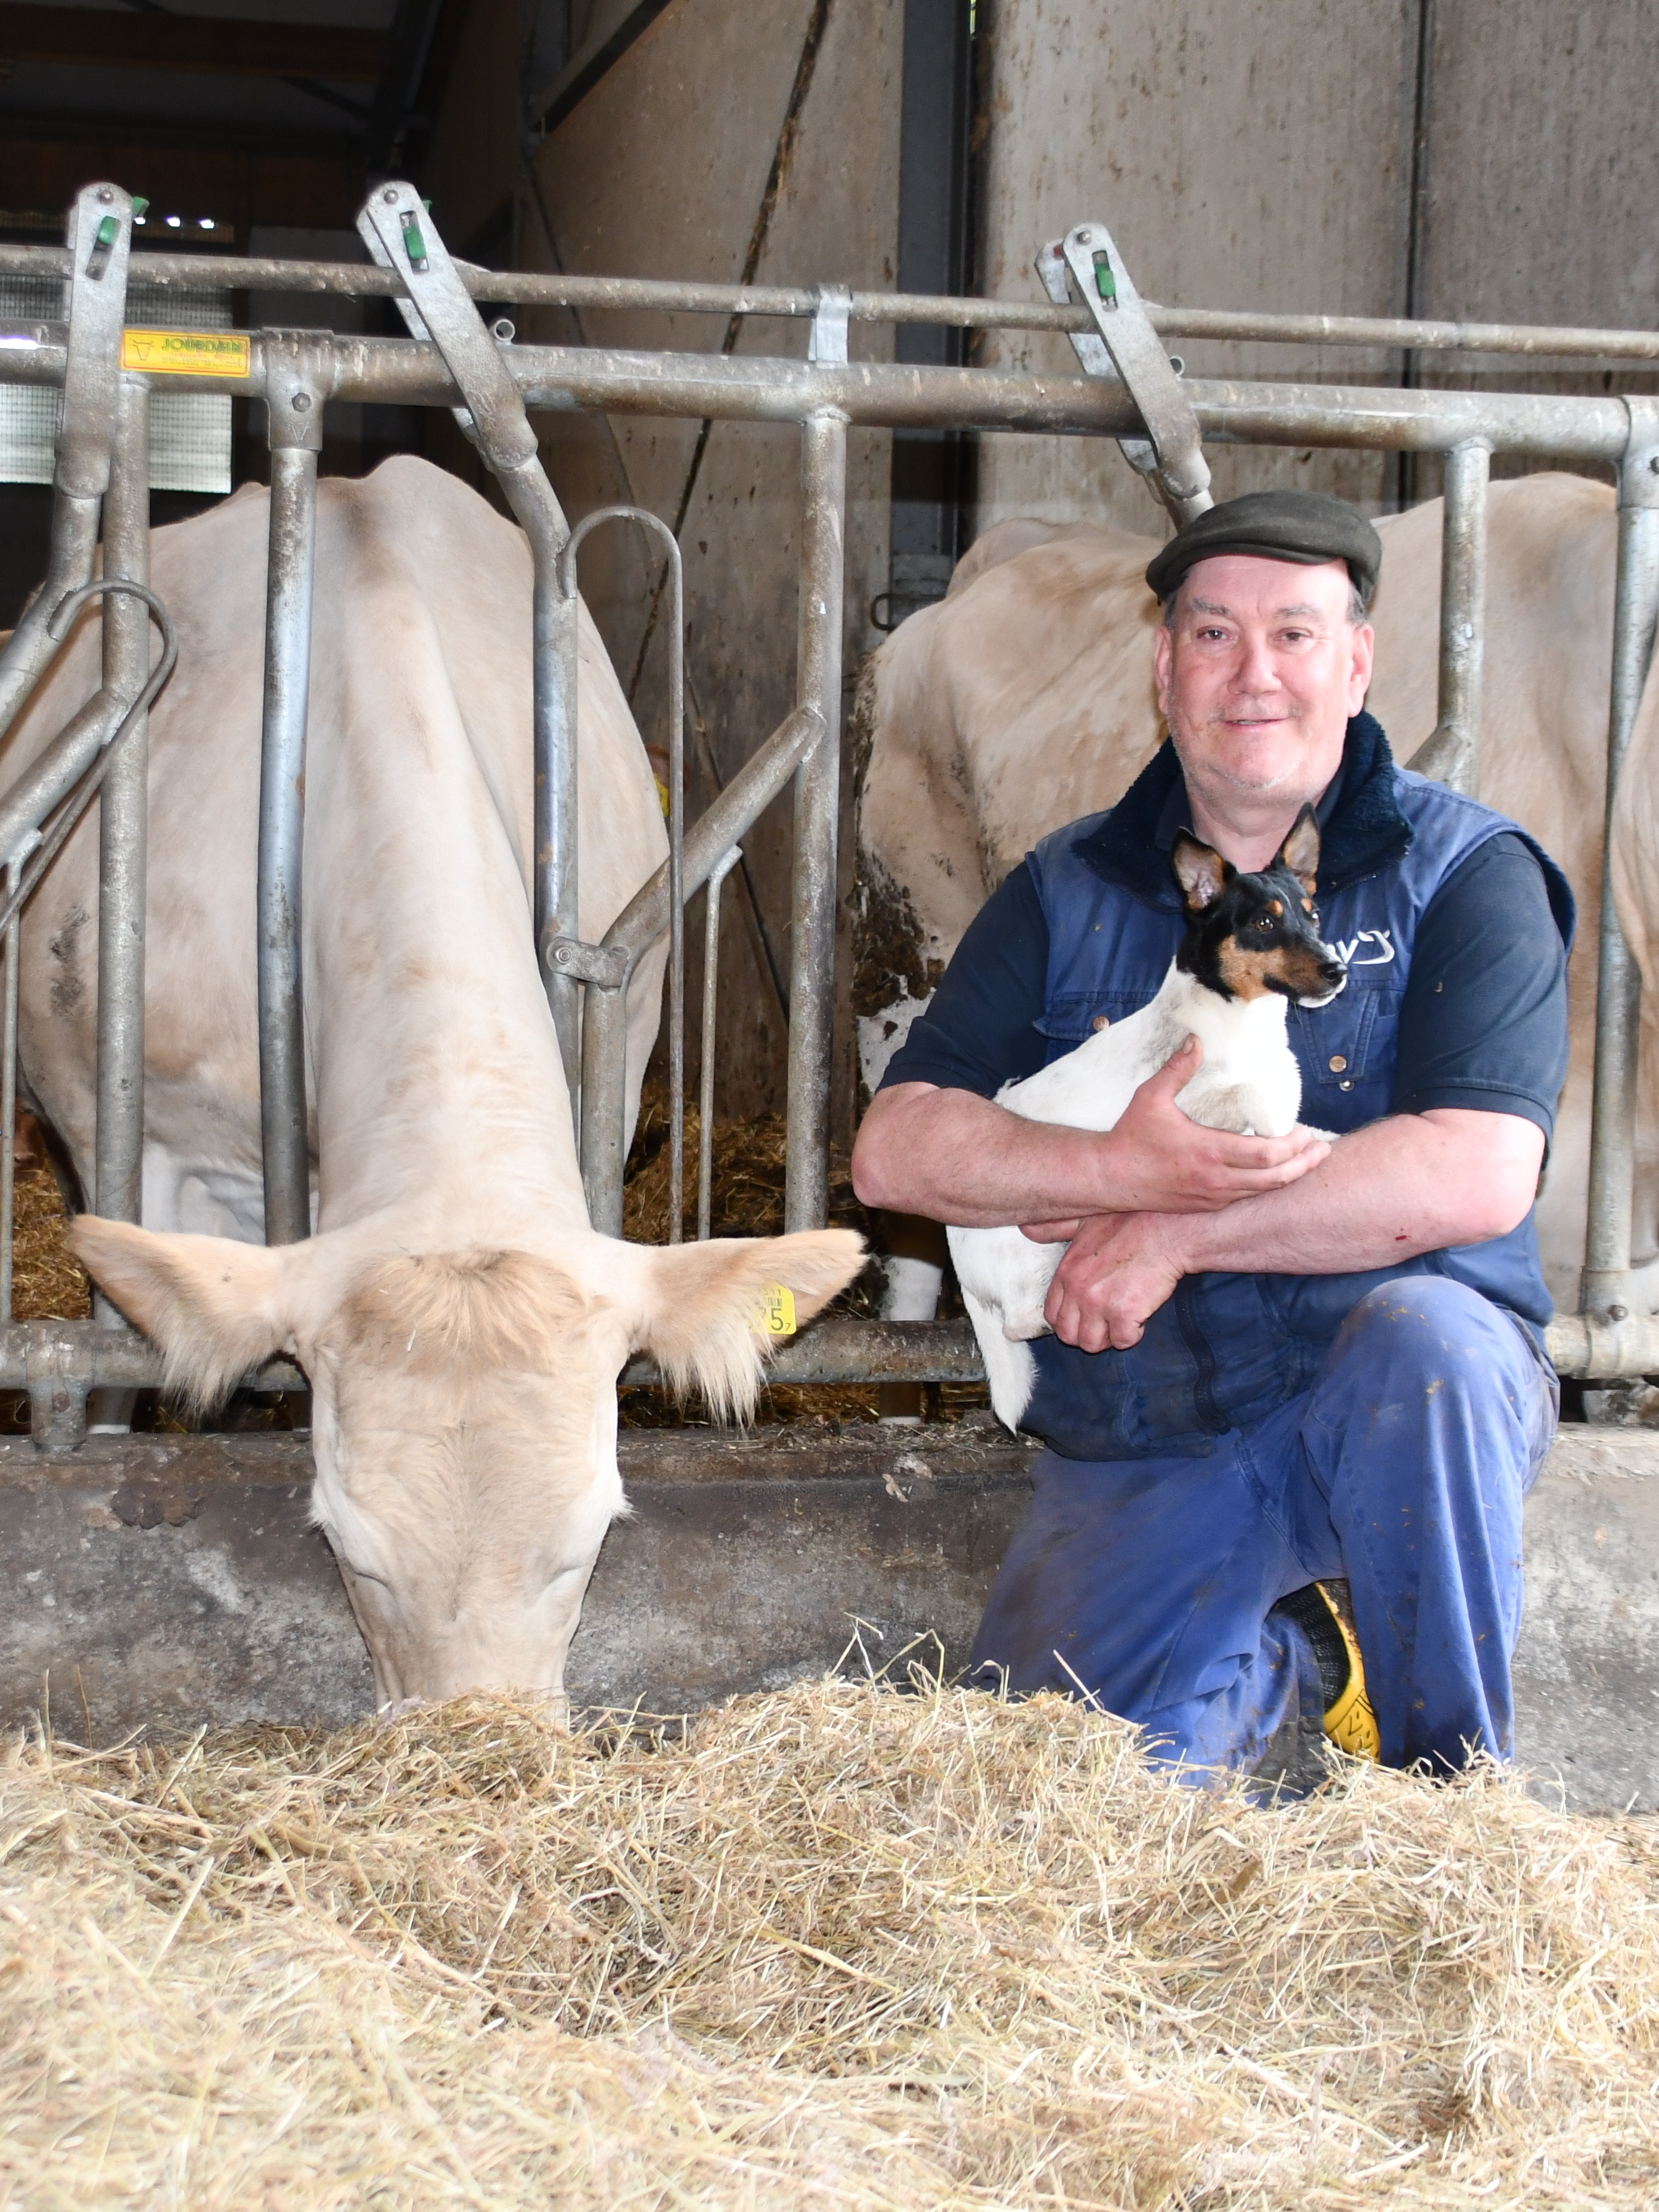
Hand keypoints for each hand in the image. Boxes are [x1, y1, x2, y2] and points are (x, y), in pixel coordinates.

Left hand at [1040, 1211, 1186, 1351]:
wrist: (1169, 1229)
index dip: (1069, 1319)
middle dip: (1086, 1334)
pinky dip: (1132, 1335)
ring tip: (1122, 1322)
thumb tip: (1027, 1229)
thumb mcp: (1085, 1220)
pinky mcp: (1125, 1313)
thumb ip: (1056, 1229)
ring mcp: (1100, 1303)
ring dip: (1108, 1338)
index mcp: (1067, 1272)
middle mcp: (1078, 1290)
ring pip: (1091, 1343)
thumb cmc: (1132, 1222)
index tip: (1086, 1315)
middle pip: (1068, 1334)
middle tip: (1107, 1323)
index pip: (1052, 1314)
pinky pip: (1122, 1341)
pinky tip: (1141, 1318)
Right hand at [1089, 1036, 1328, 1212]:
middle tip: (1322, 1150)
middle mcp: (1215, 1180)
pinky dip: (1263, 1187)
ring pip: (1261, 1192)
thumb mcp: (1151, 1097)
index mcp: (1208, 1151)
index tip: (1306, 1131)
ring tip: (1306, 1162)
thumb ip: (1177, 1069)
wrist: (1109, 1177)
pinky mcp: (1203, 1206)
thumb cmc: (1131, 1136)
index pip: (1266, 1155)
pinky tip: (1272, 1175)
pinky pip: (1243, 1199)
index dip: (1293, 1146)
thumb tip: (1196, 1041)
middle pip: (1274, 1179)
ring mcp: (1210, 1197)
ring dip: (1288, 1177)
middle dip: (1303, 1164)